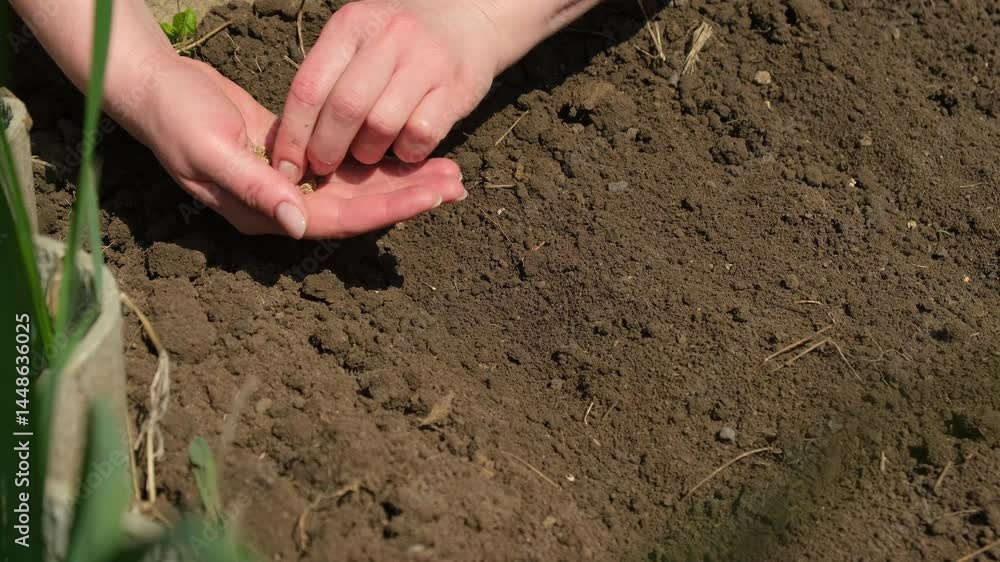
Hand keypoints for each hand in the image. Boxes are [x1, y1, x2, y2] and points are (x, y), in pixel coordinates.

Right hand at [137, 56, 465, 237]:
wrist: (155, 88)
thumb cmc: (176, 118)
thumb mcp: (210, 151)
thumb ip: (255, 189)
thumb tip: (300, 226)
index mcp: (266, 213)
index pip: (339, 220)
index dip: (386, 209)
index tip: (431, 196)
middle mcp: (286, 207)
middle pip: (358, 209)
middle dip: (408, 196)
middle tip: (457, 183)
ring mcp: (292, 186)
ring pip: (357, 188)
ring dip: (401, 181)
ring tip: (449, 171)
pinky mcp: (297, 160)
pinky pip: (346, 166)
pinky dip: (378, 160)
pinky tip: (410, 152)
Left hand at [271, 0, 499, 179]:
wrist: (469, 21)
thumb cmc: (400, 44)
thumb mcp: (360, 41)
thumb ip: (330, 79)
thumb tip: (292, 142)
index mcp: (352, 25)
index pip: (309, 86)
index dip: (292, 134)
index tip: (284, 166)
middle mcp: (388, 37)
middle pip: (344, 108)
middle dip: (327, 149)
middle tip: (323, 168)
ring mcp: (426, 61)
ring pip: (382, 126)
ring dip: (368, 152)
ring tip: (367, 153)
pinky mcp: (456, 88)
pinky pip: (420, 135)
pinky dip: (407, 152)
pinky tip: (404, 147)